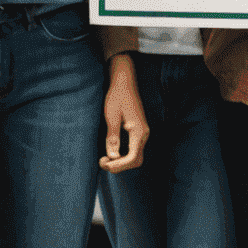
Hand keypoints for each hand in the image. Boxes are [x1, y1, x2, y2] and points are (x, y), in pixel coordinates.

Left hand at [100, 54, 149, 172]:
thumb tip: (113, 156)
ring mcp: (142, 133)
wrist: (124, 82)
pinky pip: (133, 149)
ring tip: (105, 158)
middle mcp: (144, 134)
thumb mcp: (111, 117)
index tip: (105, 164)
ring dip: (121, 161)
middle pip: (136, 160)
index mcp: (138, 131)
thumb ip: (113, 137)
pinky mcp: (138, 131)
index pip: (132, 158)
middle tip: (103, 162)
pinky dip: (123, 155)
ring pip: (135, 156)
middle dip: (120, 166)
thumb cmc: (117, 97)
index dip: (119, 165)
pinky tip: (111, 151)